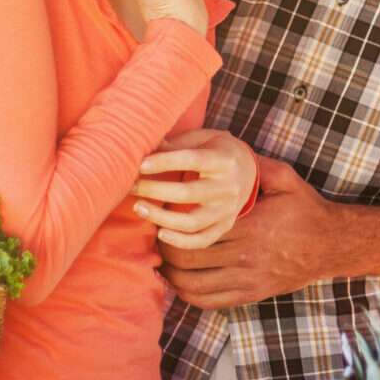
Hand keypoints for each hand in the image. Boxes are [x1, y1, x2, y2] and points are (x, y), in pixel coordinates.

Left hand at [131, 130, 256, 249]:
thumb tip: (143, 146)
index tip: (141, 164)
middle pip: (188, 193)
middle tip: (131, 185)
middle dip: (155, 190)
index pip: (193, 160)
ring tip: (138, 207)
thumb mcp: (202, 139)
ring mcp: (228, 210)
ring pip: (192, 222)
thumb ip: (176, 144)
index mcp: (224, 160)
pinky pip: (201, 240)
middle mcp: (229, 187)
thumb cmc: (216, 150)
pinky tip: (160, 232)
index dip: (165, 162)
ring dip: (160, 218)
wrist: (248, 169)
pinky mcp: (225, 225)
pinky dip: (179, 241)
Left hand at [160, 156, 340, 308]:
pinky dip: (187, 294)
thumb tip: (226, 151)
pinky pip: (208, 302)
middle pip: (186, 259)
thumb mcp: (285, 179)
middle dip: (164, 248)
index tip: (162, 213)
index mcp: (249, 226)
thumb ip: (256, 165)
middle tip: (157, 234)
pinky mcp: (250, 295)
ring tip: (162, 258)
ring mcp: (247, 280)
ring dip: (170, 273)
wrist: (332, 245)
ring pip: (192, 285)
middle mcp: (245, 257)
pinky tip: (179, 280)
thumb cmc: (306, 209)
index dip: (170, 223)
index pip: (194, 230)